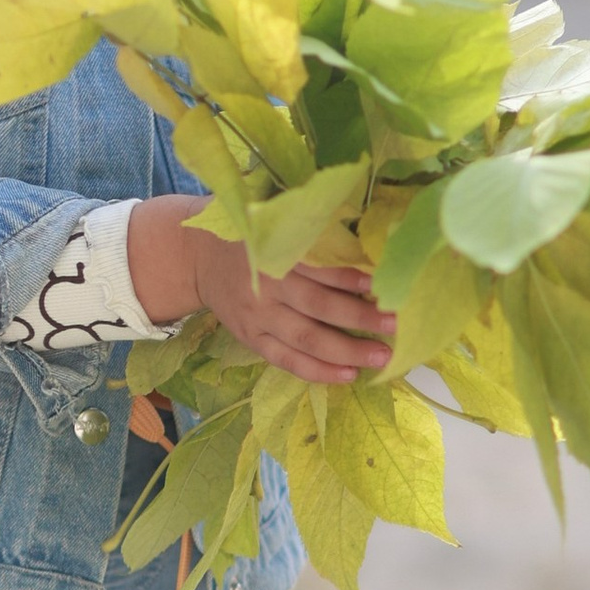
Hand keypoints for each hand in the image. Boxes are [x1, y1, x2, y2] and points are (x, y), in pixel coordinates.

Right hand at [128, 198, 395, 385]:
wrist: (194, 255)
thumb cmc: (245, 230)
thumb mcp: (268, 215)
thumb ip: (304, 220)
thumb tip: (358, 218)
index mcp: (273, 251)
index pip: (317, 268)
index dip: (349, 277)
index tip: (381, 284)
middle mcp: (267, 287)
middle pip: (319, 307)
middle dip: (360, 318)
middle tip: (395, 325)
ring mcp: (259, 318)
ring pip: (306, 339)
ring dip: (346, 351)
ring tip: (381, 357)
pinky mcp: (252, 339)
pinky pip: (287, 361)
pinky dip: (318, 371)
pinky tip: (348, 374)